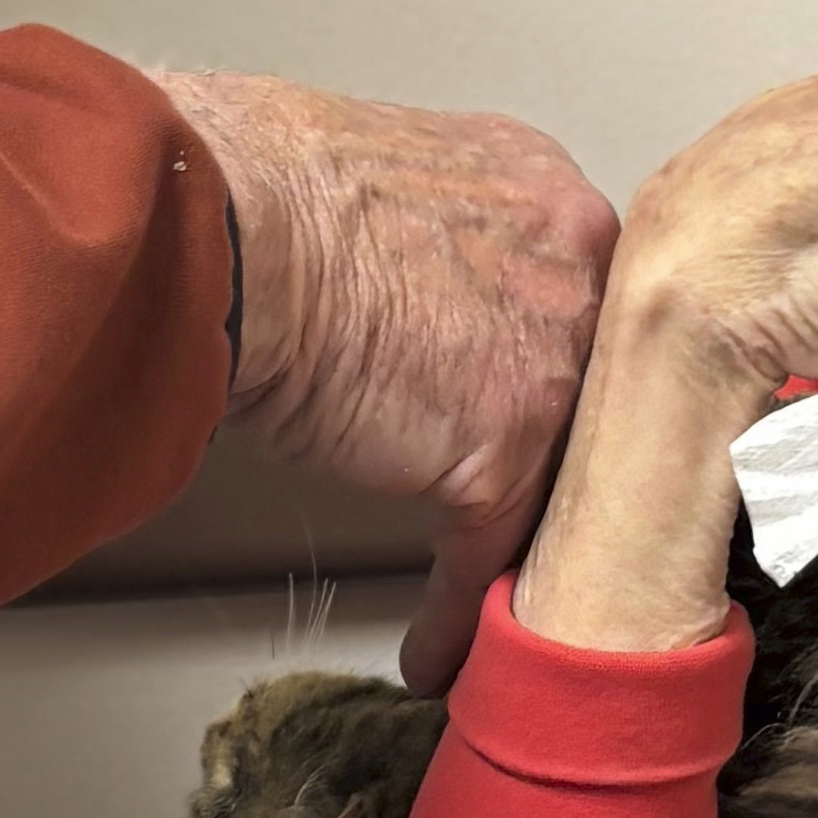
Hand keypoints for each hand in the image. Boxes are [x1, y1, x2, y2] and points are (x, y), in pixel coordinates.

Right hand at [159, 70, 616, 690]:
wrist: (225, 222)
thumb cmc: (251, 182)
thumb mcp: (376, 170)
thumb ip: (421, 224)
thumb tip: (385, 266)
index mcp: (540, 192)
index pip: (569, 292)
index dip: (534, 353)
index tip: (509, 394)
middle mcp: (574, 265)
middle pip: (592, 380)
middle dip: (554, 444)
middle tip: (509, 495)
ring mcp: (553, 361)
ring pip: (560, 472)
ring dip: (520, 534)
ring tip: (499, 588)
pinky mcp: (505, 451)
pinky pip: (492, 554)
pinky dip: (455, 612)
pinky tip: (436, 647)